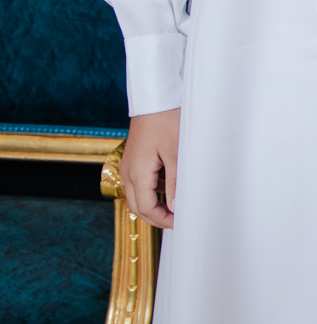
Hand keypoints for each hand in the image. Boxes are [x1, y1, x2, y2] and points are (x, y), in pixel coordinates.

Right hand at [122, 108, 180, 229]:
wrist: (155, 100)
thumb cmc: (167, 122)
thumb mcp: (176, 153)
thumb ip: (174, 183)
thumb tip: (174, 208)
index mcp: (137, 173)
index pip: (145, 209)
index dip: (162, 220)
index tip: (180, 223)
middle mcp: (128, 172)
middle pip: (138, 207)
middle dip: (156, 217)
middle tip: (178, 220)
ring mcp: (129, 166)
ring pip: (138, 196)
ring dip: (154, 205)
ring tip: (177, 207)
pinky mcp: (134, 161)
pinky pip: (140, 184)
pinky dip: (153, 192)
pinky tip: (170, 189)